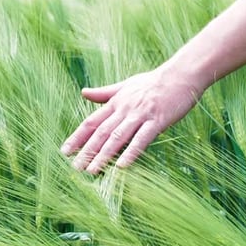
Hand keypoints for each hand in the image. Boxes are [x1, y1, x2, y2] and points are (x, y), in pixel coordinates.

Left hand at [61, 68, 202, 173]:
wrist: (180, 75)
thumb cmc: (154, 82)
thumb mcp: (126, 85)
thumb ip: (104, 92)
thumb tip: (83, 93)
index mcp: (116, 102)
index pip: (92, 122)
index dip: (77, 137)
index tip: (64, 151)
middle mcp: (125, 109)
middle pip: (101, 132)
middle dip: (87, 151)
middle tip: (75, 168)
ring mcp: (140, 115)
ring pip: (118, 137)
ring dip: (104, 155)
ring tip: (93, 170)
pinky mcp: (157, 120)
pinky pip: (141, 139)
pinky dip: (131, 152)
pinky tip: (122, 166)